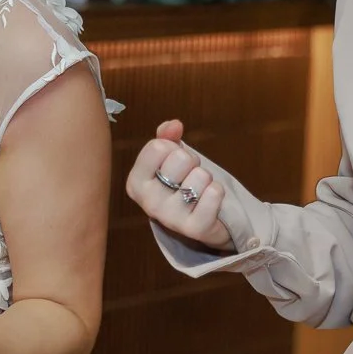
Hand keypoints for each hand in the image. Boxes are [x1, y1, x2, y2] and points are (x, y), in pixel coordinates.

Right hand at [126, 120, 229, 248]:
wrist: (196, 220)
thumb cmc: (178, 184)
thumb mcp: (167, 158)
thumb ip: (166, 137)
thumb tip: (175, 125)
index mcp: (135, 183)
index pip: (158, 147)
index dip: (172, 148)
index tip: (171, 163)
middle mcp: (148, 203)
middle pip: (181, 158)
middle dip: (191, 162)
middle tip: (187, 177)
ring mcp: (171, 218)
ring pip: (201, 175)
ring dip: (205, 178)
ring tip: (197, 190)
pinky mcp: (195, 228)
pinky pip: (214, 193)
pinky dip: (217, 191)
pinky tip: (208, 201)